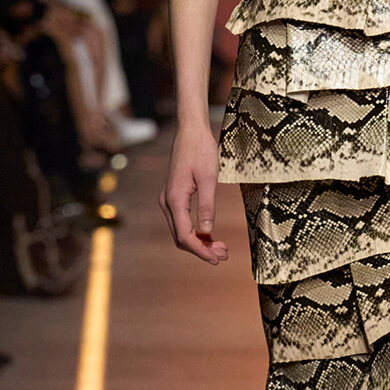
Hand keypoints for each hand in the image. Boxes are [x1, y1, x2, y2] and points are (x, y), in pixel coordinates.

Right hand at [160, 124, 227, 263]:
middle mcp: (167, 201)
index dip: (200, 250)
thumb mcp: (209, 179)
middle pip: (181, 237)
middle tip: (223, 255)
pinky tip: (210, 235)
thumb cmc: (201, 150)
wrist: (191, 130)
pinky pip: (181, 220)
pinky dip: (195, 231)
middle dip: (201, 249)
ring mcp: (168, 199)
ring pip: (180, 230)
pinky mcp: (174, 195)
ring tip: (220, 248)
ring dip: (199, 242)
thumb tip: (206, 232)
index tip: (216, 258)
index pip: (185, 235)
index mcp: (175, 199)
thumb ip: (207, 206)